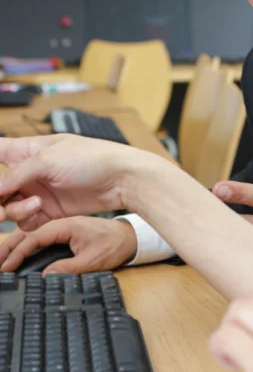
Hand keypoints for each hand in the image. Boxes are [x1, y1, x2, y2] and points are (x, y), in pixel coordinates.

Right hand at [0, 134, 168, 226]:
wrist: (121, 179)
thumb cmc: (92, 159)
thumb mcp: (48, 159)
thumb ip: (16, 174)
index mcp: (27, 150)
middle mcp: (29, 171)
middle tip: (0, 207)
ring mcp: (38, 191)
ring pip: (7, 207)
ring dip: (13, 209)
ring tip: (33, 204)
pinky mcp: (49, 210)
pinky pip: (24, 221)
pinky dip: (26, 219)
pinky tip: (39, 210)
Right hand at [0, 216, 137, 274]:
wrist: (130, 237)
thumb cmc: (116, 244)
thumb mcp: (94, 259)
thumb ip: (70, 268)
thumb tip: (46, 277)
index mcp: (66, 225)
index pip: (34, 237)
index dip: (18, 252)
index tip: (6, 267)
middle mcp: (61, 224)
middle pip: (27, 233)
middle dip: (7, 247)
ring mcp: (61, 227)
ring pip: (31, 234)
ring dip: (13, 245)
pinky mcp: (64, 233)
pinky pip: (39, 238)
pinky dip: (24, 245)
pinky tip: (15, 256)